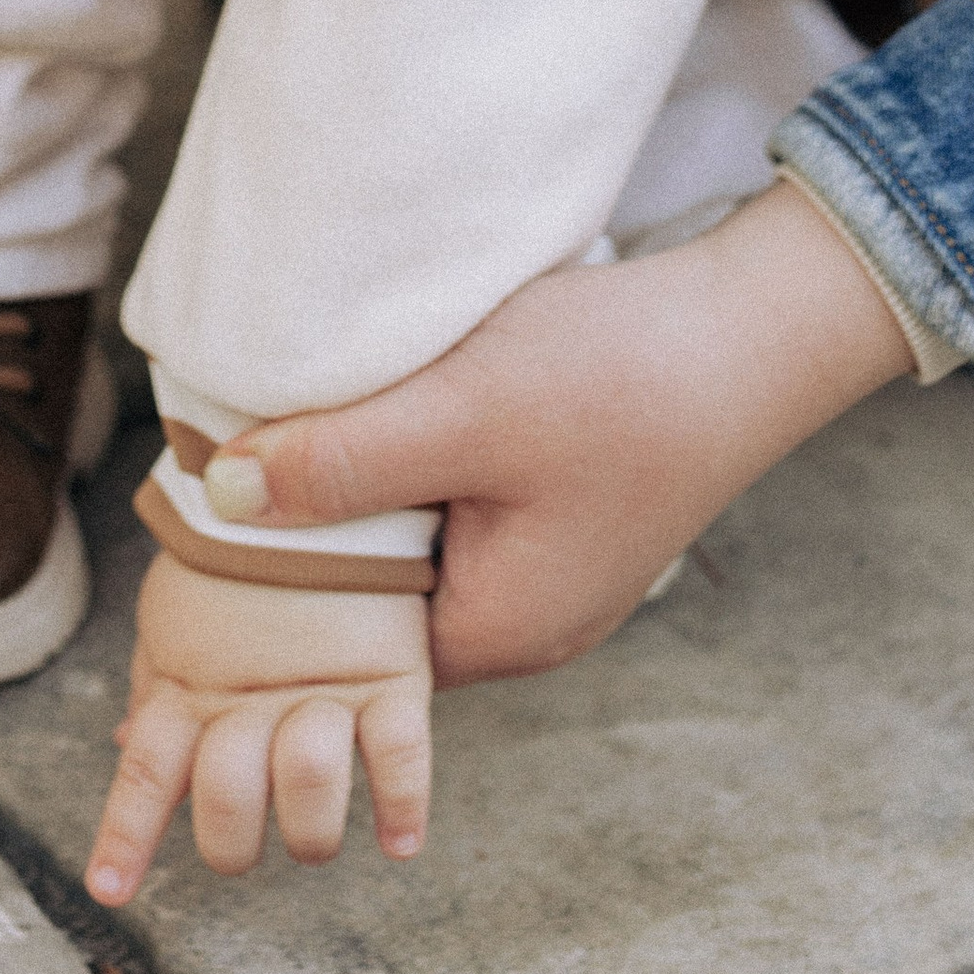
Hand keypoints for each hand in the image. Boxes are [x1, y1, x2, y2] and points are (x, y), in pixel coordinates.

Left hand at [84, 556, 432, 905]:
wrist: (318, 479)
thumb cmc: (238, 554)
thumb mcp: (178, 613)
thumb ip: (159, 683)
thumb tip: (124, 740)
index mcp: (192, 684)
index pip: (147, 770)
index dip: (125, 834)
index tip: (108, 890)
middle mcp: (253, 695)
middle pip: (229, 799)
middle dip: (231, 841)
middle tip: (244, 836)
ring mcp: (324, 688)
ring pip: (310, 789)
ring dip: (311, 832)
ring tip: (313, 834)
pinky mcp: (392, 674)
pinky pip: (401, 755)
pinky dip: (403, 807)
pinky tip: (397, 841)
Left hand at [195, 182, 911, 688]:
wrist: (759, 327)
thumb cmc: (624, 375)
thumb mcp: (462, 411)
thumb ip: (342, 462)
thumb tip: (224, 498)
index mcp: (496, 633)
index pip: (338, 646)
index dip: (269, 577)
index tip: (214, 500)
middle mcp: (523, 625)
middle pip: (372, 600)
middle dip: (313, 529)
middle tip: (249, 440)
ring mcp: (549, 576)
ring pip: (414, 547)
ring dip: (369, 487)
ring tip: (318, 414)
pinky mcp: (564, 519)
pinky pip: (459, 514)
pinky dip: (420, 467)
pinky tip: (401, 404)